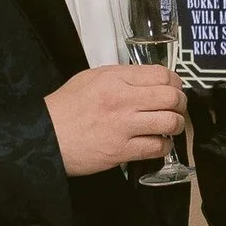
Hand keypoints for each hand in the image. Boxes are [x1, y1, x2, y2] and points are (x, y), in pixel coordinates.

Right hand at [47, 62, 183, 177]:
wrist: (45, 136)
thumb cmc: (66, 106)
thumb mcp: (91, 78)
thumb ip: (121, 77)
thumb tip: (148, 82)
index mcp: (115, 78)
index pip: (162, 74)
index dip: (175, 83)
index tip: (174, 89)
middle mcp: (123, 99)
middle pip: (171, 97)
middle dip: (180, 103)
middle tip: (177, 109)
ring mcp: (124, 125)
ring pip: (170, 122)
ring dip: (176, 125)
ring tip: (169, 127)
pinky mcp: (122, 150)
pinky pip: (157, 147)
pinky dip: (164, 146)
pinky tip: (158, 144)